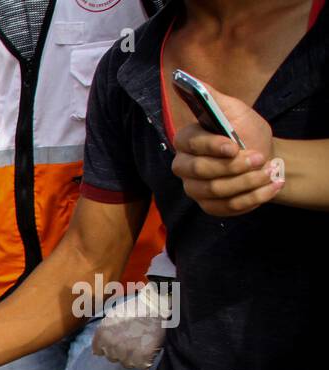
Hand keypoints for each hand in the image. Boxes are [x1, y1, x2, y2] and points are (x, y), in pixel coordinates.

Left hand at [91, 279, 173, 369]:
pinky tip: (149, 348)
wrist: (156, 305)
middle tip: (132, 341)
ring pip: (127, 364)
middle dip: (121, 352)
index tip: (117, 343)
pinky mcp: (143, 355)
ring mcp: (127, 350)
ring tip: (141, 344)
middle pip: (113, 358)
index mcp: (103, 333)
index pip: (99, 351)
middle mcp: (112, 344)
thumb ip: (104, 334)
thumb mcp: (112, 317)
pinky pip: (142, 366)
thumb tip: (96, 352)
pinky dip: (147, 360)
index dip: (109, 348)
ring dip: (134, 357)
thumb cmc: (135, 309)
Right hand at [172, 84, 280, 215]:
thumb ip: (212, 97)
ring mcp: (195, 189)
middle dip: (233, 166)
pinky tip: (268, 186)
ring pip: (215, 191)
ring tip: (268, 171)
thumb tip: (190, 80)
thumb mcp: (234, 110)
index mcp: (187, 141)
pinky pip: (226, 207)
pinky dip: (252, 198)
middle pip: (199, 172)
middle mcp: (184, 167)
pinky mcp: (209, 206)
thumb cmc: (248, 133)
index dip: (212, 147)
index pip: (190, 145)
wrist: (264, 159)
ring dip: (247, 181)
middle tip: (258, 158)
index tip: (234, 146)